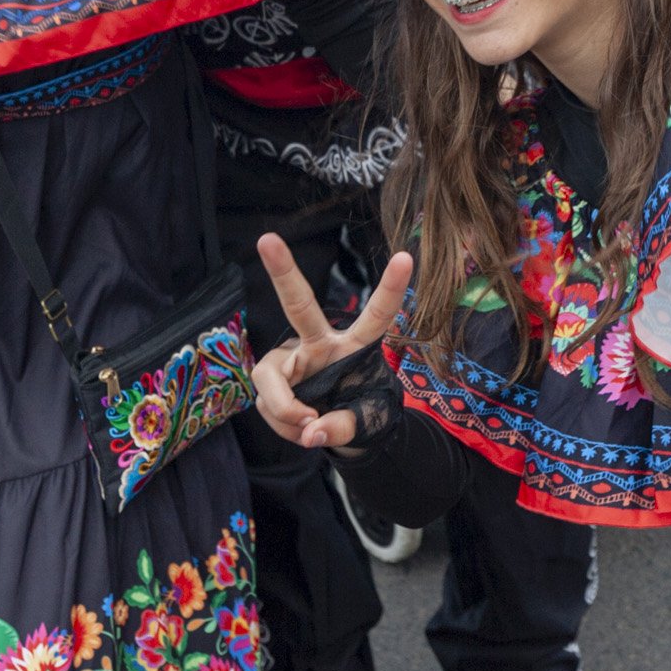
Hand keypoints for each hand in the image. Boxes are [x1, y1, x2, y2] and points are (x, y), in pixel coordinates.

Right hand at [249, 232, 413, 450]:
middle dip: (283, 272)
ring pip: (271, 380)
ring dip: (287, 413)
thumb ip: (342, 428)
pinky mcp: (271, 376)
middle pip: (299, 305)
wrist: (336, 428)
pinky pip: (267, 403)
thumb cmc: (358, 412)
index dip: (391, 289)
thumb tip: (311, 431)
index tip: (405, 257)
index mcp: (355, 346)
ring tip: (310, 427)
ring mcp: (290, 358)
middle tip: (266, 239)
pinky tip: (298, 428)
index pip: (377, 316)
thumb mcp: (364, 424)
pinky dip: (282, 424)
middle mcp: (318, 343)